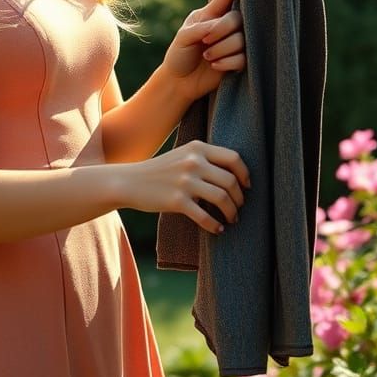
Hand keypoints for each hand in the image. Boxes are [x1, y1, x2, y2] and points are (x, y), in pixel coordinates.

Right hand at [122, 139, 249, 232]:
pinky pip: (205, 216)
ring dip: (231, 212)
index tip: (247, 186)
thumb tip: (235, 174)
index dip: (245, 174)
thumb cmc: (160, 170)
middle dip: (240, 198)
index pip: (233, 158)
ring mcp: (184, 181)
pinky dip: (215, 225)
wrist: (130, 181)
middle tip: (238, 208)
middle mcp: (193, 162)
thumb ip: (205, 158)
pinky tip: (217, 229)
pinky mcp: (176, 201)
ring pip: (222, 198)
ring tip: (231, 219)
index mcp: (197, 148)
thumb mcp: (182, 154)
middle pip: (231, 181)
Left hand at [161, 0, 245, 103]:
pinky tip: (215, 66)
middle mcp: (224, 26)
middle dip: (221, 31)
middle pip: (237, 19)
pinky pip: (244, 58)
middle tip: (205, 42)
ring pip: (242, 39)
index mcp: (210, 15)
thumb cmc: (179, 55)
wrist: (179, 81)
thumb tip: (221, 26)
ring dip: (222, 49)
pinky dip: (227, 62)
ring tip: (207, 57)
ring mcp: (233, 43)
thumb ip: (201, 28)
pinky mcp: (239, 61)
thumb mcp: (183, 38)